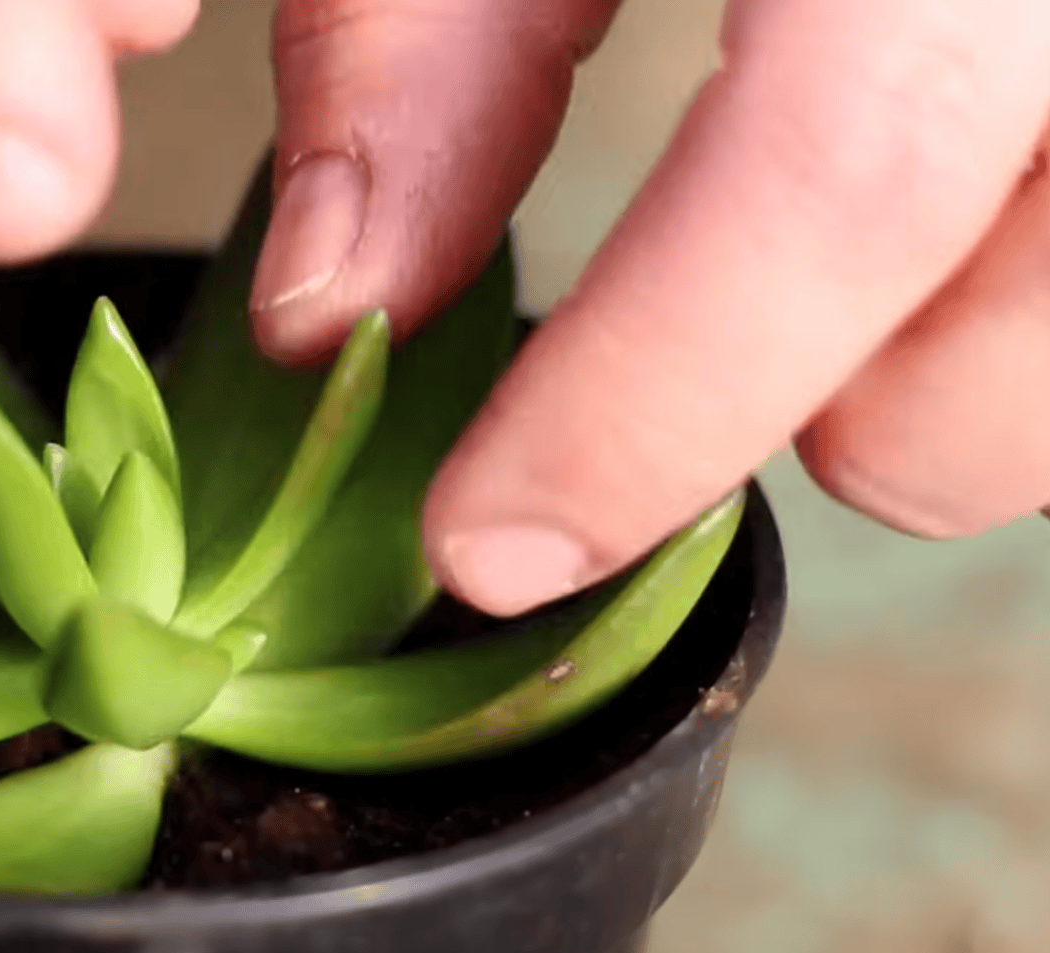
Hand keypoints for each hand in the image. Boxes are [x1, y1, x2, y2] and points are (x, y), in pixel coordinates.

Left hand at [251, 0, 1049, 615]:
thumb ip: (422, 46)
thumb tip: (333, 306)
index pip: (848, 162)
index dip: (655, 402)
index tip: (489, 543)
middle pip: (1042, 303)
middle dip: (848, 420)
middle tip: (676, 376)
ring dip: (951, 376)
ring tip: (812, 281)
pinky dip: (1011, 303)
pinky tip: (924, 217)